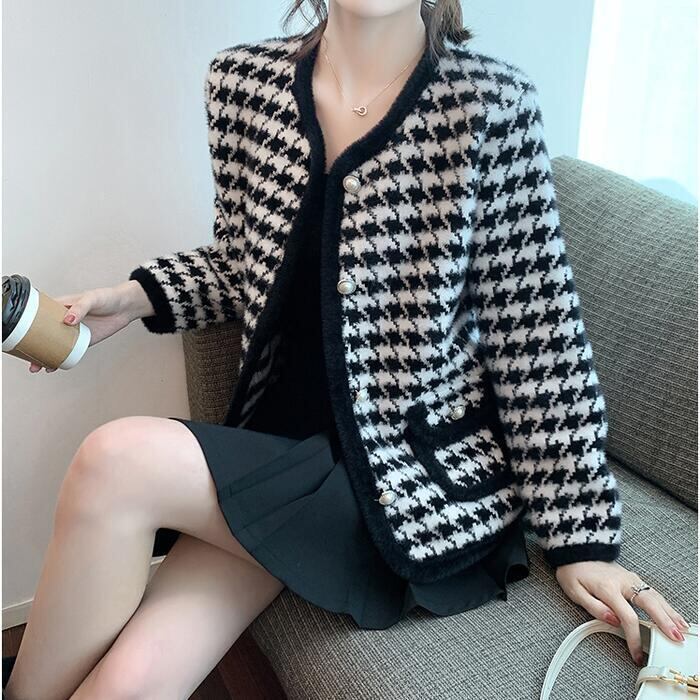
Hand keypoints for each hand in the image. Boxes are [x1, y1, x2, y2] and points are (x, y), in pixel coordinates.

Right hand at [28, 281, 142, 373]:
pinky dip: (61, 359)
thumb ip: (80, 308)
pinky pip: (69, 351)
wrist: (125, 307)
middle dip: (34, 346)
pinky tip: (54, 367)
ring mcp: (72, 331)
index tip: (21, 336)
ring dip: (45, 355)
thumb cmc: (107, 297)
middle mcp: (63, 320)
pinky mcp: (83, 340)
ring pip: (54, 344)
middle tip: (29, 357)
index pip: (39, 315)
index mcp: (60, 306)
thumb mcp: (92, 299)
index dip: (28, 325)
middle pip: (43, 333)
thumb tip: (67, 320)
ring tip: (38, 366)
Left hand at [555, 560, 690, 665]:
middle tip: (675, 638)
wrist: (576, 552)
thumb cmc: (573, 572)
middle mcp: (623, 582)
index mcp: (607, 588)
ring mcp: (630, 578)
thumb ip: (594, 607)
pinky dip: (666, 605)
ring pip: (655, 596)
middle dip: (665, 622)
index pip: (628, 617)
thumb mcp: (575, 591)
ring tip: (682, 629)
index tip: (636, 653)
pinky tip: (674, 614)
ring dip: (670, 613)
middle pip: (650, 603)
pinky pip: (653, 592)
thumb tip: (613, 621)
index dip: (634, 638)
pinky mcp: (633, 578)